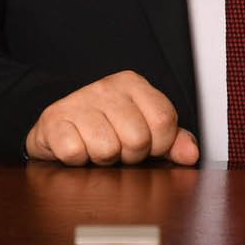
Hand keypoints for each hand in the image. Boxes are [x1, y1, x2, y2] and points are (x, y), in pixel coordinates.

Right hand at [24, 70, 200, 166]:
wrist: (58, 122)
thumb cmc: (105, 126)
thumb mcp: (142, 127)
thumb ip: (172, 139)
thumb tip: (190, 154)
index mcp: (133, 84)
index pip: (164, 120)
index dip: (159, 144)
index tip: (147, 146)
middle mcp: (107, 87)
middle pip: (137, 139)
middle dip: (129, 155)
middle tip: (118, 149)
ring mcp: (78, 101)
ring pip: (107, 149)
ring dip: (102, 160)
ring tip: (96, 148)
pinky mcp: (53, 120)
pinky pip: (75, 153)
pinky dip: (77, 160)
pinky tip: (78, 148)